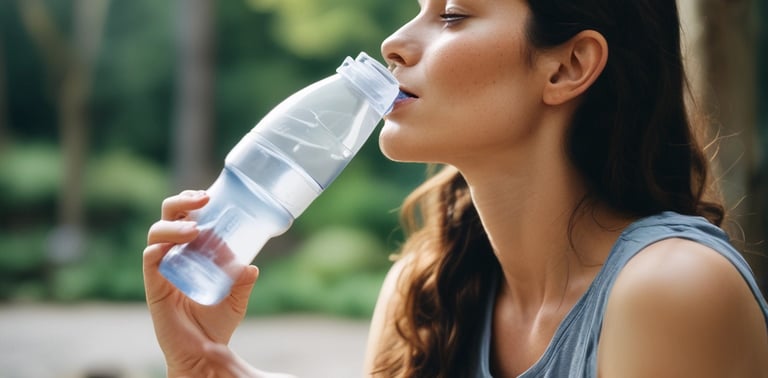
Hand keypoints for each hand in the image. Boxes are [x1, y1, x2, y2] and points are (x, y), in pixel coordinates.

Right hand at [144, 190, 293, 376]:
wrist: (204, 353)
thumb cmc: (217, 323)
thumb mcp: (237, 297)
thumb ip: (243, 281)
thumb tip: (251, 266)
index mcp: (190, 252)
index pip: (184, 218)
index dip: (190, 203)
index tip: (207, 195)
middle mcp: (173, 256)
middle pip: (167, 218)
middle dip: (180, 203)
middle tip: (202, 200)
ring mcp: (162, 270)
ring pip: (156, 234)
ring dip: (174, 227)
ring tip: (194, 228)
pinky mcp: (155, 287)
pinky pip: (149, 262)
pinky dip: (156, 250)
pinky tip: (167, 247)